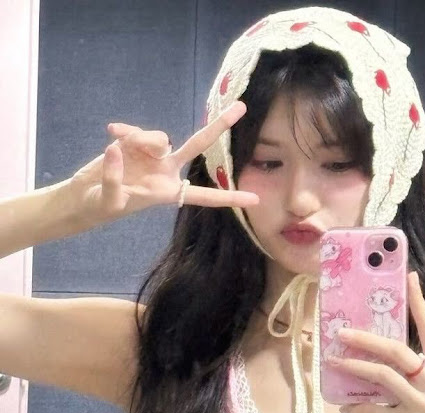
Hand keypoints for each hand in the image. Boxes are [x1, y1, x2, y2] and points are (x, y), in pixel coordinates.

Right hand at [66, 101, 258, 228]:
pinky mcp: (135, 141)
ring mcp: (153, 154)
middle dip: (218, 127)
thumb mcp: (109, 201)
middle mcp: (167, 170)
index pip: (204, 195)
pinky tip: (111, 133)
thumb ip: (114, 178)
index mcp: (169, 192)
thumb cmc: (101, 208)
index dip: (228, 197)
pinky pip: (136, 130)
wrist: (85, 196)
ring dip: (141, 139)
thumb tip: (116, 148)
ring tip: (118, 148)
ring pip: (160, 136)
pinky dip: (125, 131)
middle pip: (197, 145)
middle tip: (240, 106)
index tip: (255, 198)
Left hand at [327, 272, 424, 412]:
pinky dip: (358, 408)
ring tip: (333, 362)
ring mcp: (422, 402)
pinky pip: (377, 411)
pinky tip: (345, 407)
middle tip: (340, 332)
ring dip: (354, 368)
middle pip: (396, 350)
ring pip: (382, 376)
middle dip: (365, 339)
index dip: (419, 303)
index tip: (410, 277)